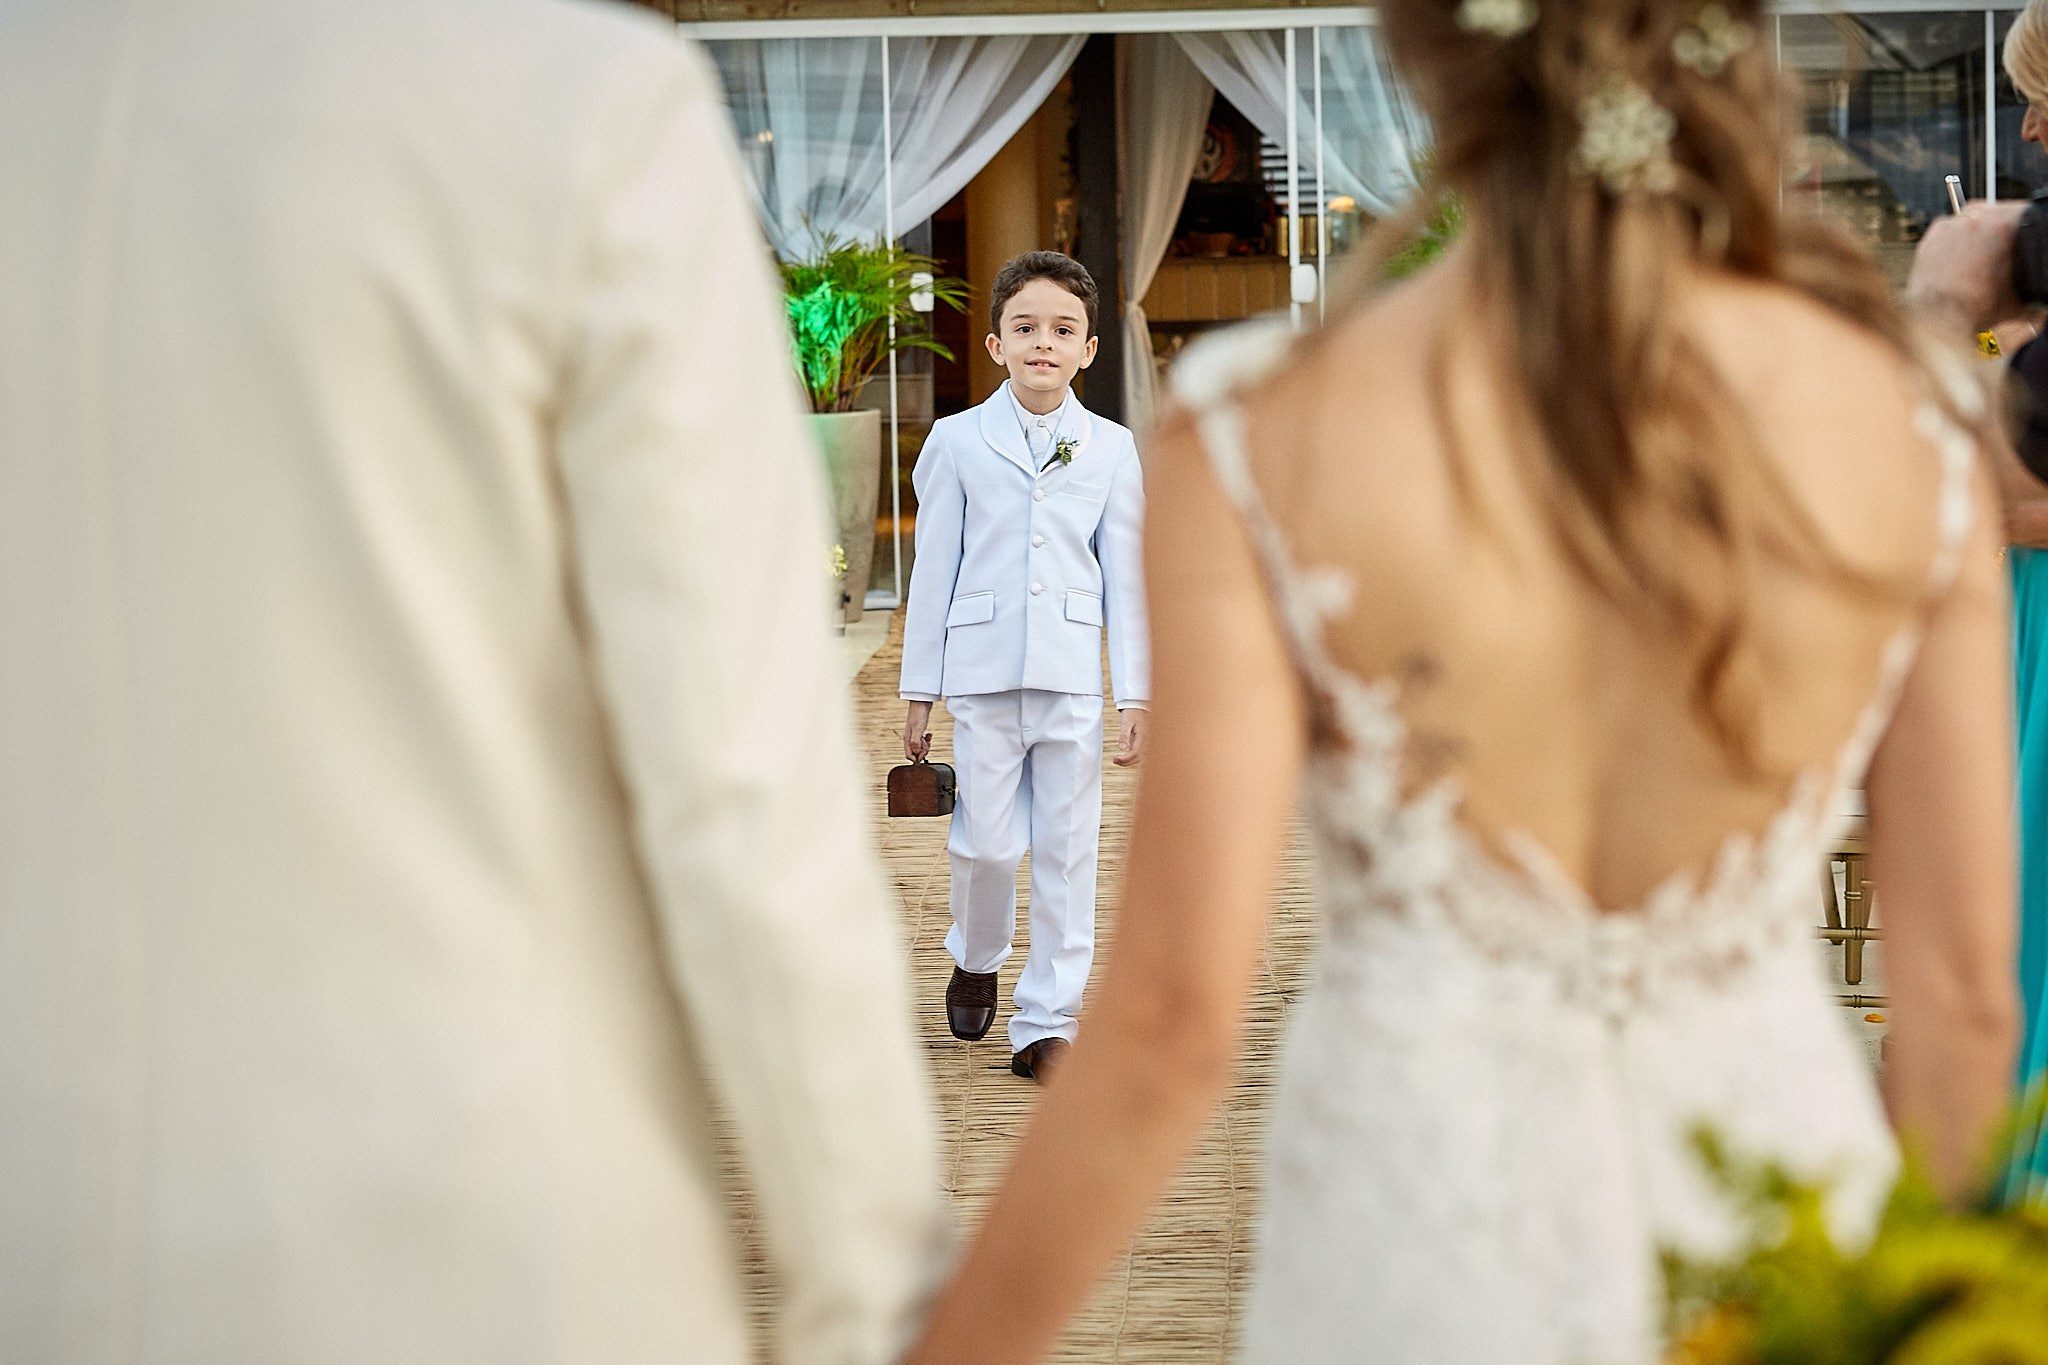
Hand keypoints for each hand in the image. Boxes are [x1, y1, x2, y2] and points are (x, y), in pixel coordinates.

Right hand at [903, 701, 933, 761]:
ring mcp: (914, 734)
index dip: (917, 757)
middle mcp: (909, 738)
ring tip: (928, 738)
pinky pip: (923, 741)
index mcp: (907, 739)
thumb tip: (916, 753)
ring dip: (925, 745)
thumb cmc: (918, 714)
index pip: (909, 755)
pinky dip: (927, 740)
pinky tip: (929, 734)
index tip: (924, 753)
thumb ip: (916, 742)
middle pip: (915, 752)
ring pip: (919, 747)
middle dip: (922, 751)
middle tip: (927, 744)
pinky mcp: (919, 731)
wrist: (921, 702)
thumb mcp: (918, 729)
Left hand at [1113, 709, 1144, 767]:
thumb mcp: (1126, 723)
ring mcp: (1145, 743)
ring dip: (1128, 761)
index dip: (1126, 759)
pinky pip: (1138, 754)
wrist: (1138, 707)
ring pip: (1139, 758)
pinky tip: (1121, 758)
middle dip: (1126, 762)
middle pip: (1138, 758)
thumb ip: (1124, 735)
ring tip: (1116, 760)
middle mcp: (1146, 742)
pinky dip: (1130, 758)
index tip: (1115, 759)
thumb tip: (1122, 748)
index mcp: (1143, 737)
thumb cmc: (1132, 714)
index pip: (1135, 753)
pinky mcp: (1142, 743)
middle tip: (1114, 760)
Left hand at [1907, 200, 2027, 338]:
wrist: (1939, 317)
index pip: (2025, 212)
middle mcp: (1977, 218)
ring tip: (1979, 257)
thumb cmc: (1977, 306)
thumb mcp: (2021, 295)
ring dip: (1978, 232)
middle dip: (2002, 229)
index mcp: (2004, 224)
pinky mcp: (1933, 234)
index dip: (2027, 226)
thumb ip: (2036, 286)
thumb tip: (2041, 300)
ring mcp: (1952, 224)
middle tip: (2002, 249)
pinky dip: (1955, 240)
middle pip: (1998, 213)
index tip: (2023, 235)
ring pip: (1973, 219)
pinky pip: (1950, 229)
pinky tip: (1959, 259)